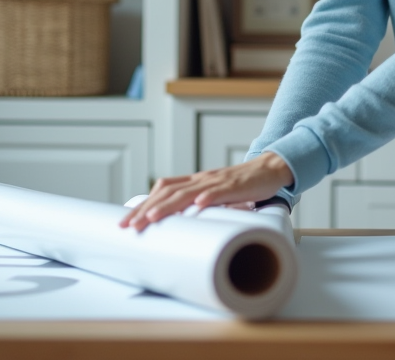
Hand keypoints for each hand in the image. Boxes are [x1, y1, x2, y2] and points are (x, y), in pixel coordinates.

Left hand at [118, 152, 294, 231]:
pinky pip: (219, 190)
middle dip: (145, 208)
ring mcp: (217, 181)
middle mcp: (201, 180)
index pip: (162, 189)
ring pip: (187, 192)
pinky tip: (197, 205)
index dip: (142, 203)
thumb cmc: (241, 185)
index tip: (125, 220)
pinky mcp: (235, 185)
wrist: (268, 169)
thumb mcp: (215, 194)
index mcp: (195, 182)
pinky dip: (208, 197)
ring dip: (167, 205)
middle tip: (129, 225)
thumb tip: (177, 224)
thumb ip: (198, 205)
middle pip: (167, 191)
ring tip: (151, 218)